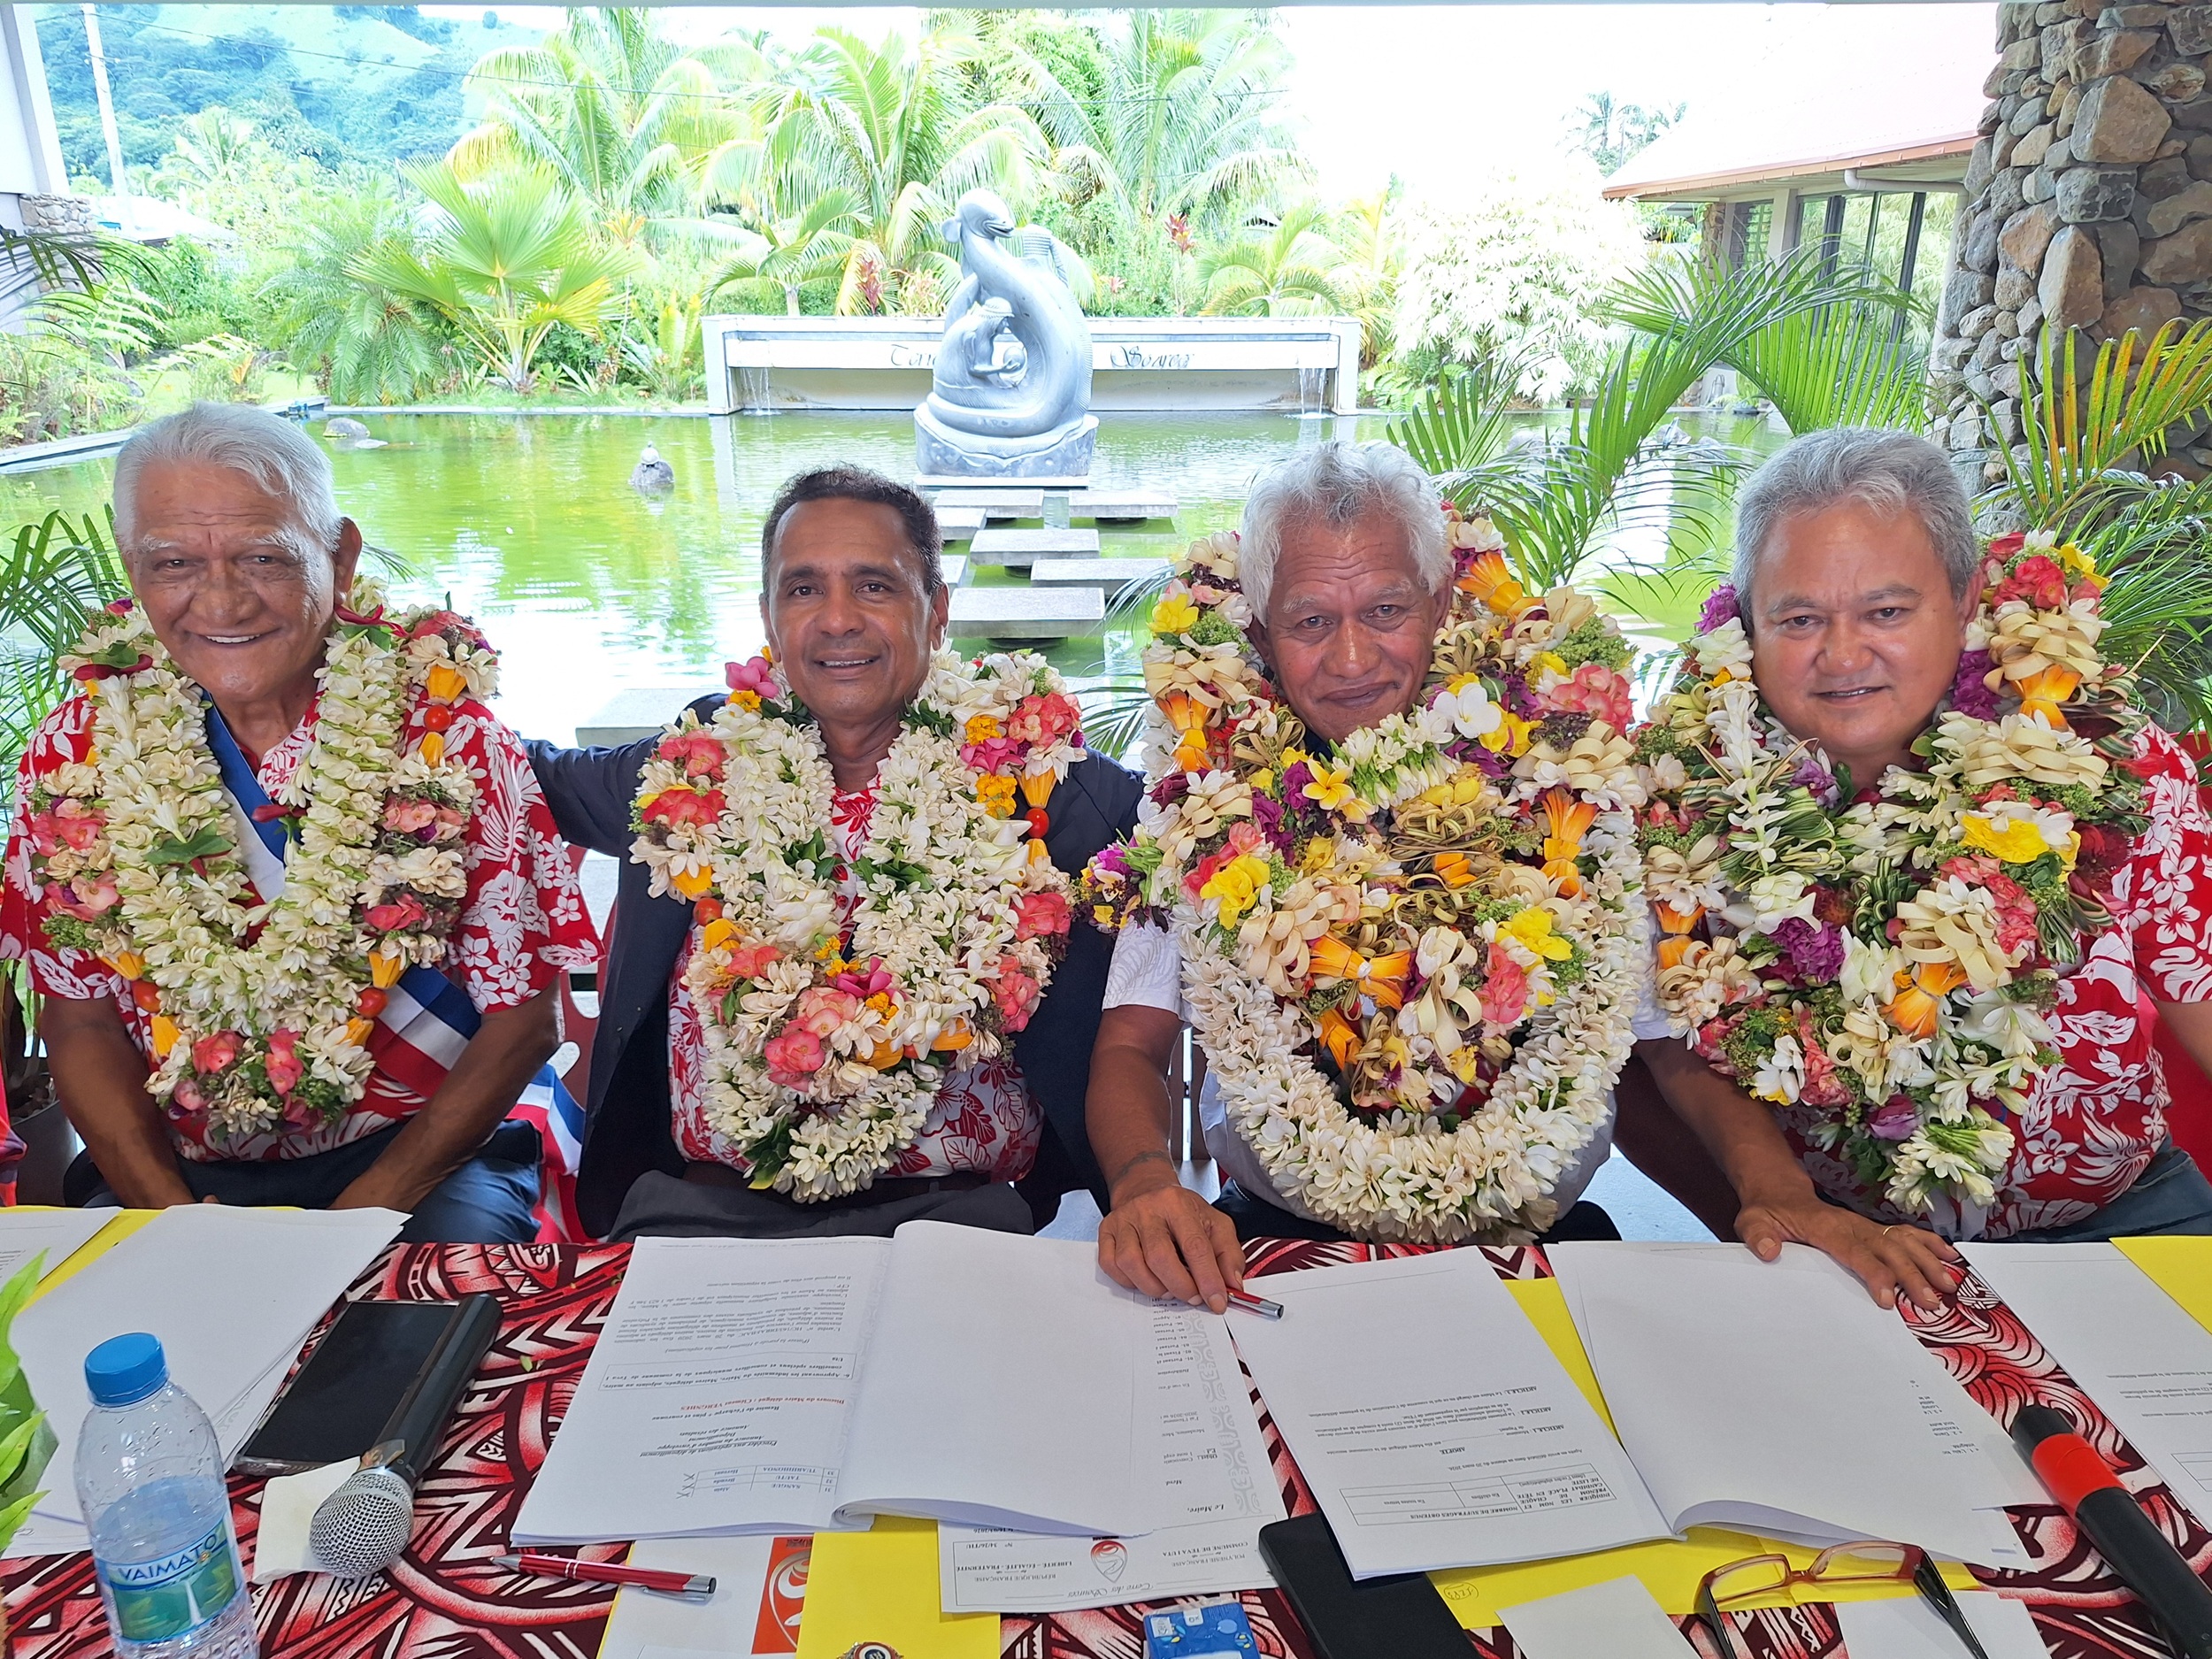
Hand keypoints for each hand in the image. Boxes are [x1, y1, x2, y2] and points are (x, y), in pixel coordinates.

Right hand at [1098, 1177, 1243, 1313]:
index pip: (1194, 1246)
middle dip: (1180, 1286)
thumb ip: (1229, 1254)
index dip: (1207, 1278)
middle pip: (1160, 1257)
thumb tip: (1232, 1284)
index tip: (1217, 1301)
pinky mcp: (1105, 1233)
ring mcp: (1123, 1221)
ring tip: (1170, 1288)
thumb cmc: (1182, 1212)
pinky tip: (1146, 1278)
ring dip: (1154, 1287)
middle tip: (1193, 1297)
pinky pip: (1112, 1266)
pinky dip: (1130, 1281)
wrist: (1147, 1190)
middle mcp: (1146, 1209)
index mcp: (1177, 1204)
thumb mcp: (1215, 1223)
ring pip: (1132, 1264)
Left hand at [1736, 1193, 1961, 1310]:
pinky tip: (1950, 1257)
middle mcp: (1852, 1225)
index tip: (1888, 1299)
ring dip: (1927, 1261)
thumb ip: (1758, 1236)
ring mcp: (1865, 1225)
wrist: (1779, 1193)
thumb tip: (1770, 1251)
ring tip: (1951, 1284)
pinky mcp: (1872, 1229)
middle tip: (1932, 1302)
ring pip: (1902, 1241)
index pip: (1854, 1251)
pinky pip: (1904, 1234)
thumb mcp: (1753, 1222)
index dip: (1873, 1274)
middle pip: (1887, 1249)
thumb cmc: (1768, 1212)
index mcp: (1826, 1227)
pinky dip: (1929, 1244)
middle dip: (1912, 1275)